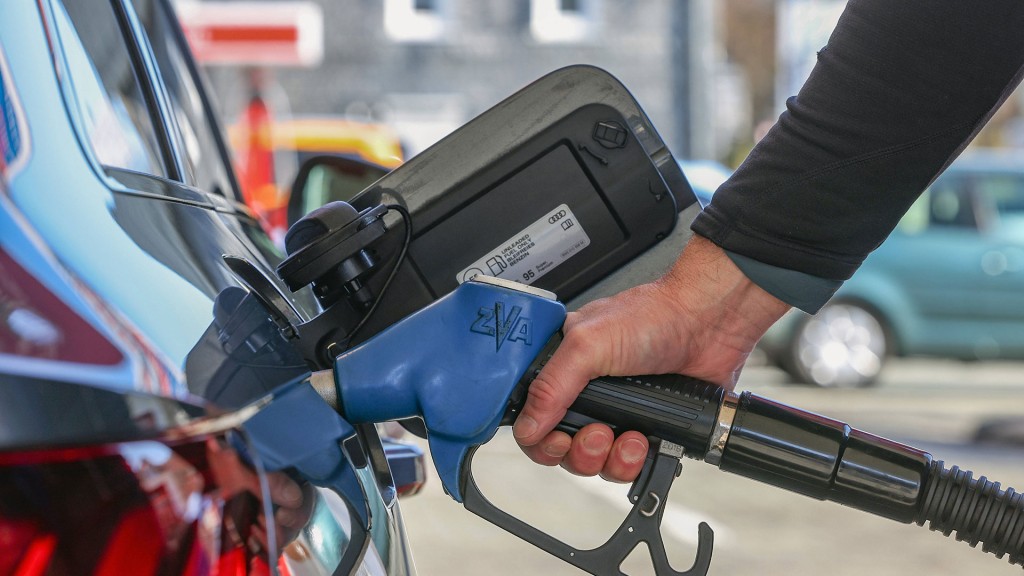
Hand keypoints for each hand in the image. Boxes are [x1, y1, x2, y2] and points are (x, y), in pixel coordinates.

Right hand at [513, 235, 789, 481]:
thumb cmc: (653, 316)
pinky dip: (636, 461)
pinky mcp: (648, 428)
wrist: (709, 323)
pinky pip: (630, 465)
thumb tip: (527, 426)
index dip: (540, 438)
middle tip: (597, 434)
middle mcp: (587, 393)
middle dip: (579, 452)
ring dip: (609, 459)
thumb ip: (550, 387)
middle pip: (563, 448)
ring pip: (596, 462)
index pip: (533, 417)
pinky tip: (645, 440)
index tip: (557, 439)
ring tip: (628, 437)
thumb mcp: (587, 345)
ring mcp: (618, 412)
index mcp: (564, 368)